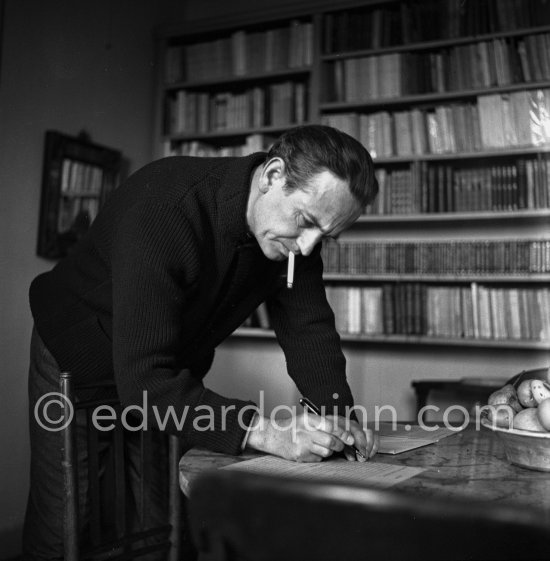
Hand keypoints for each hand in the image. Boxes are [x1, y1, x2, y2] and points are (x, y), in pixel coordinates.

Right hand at [245, 412, 376, 461]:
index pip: (332, 426)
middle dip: (340, 445)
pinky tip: (311, 450)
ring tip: (321, 445)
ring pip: (327, 451)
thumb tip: (347, 432)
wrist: (272, 435)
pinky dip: (319, 456)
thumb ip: (325, 423)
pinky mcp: (300, 456)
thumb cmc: (293, 426)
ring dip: (330, 451)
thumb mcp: (307, 419)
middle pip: (331, 441)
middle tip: (341, 444)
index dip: (344, 434)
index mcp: (309, 419)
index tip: (351, 439)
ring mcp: (302, 445)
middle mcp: (305, 431)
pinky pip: (319, 458)